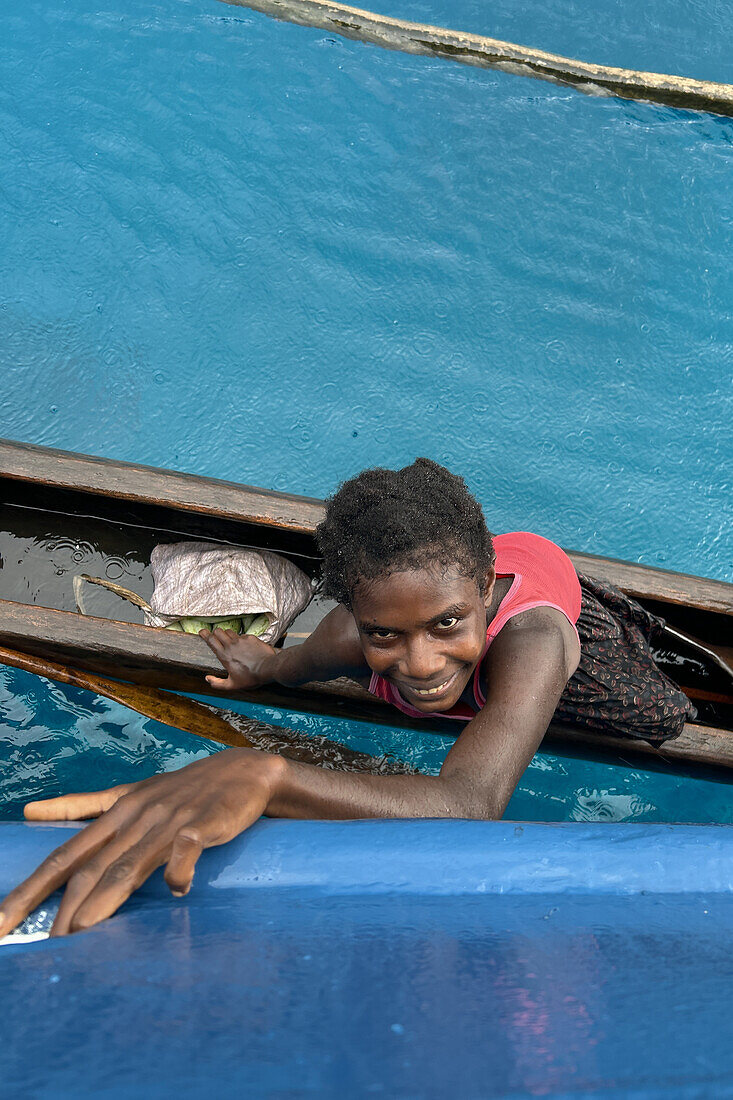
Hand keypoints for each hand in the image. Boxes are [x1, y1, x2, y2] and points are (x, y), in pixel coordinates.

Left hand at [0, 748, 284, 936]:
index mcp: (115, 813)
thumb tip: (30, 812)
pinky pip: (188, 846)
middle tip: (45, 947)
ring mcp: (169, 821)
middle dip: (64, 908)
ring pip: (131, 862)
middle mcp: (135, 818)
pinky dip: (180, 867)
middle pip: (91, 866)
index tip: (1, 923)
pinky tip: (177, 889)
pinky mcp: (204, 823)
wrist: (244, 771)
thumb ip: (82, 806)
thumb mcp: (129, 792)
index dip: (31, 889)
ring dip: (106, 897)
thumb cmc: (183, 789)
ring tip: (83, 930)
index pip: (64, 855)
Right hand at [201, 628, 277, 690]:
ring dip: (227, 635)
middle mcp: (231, 645)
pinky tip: (244, 646)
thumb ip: (218, 683)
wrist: (268, 668)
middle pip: (218, 631)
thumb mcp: (232, 685)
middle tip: (216, 637)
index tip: (202, 632)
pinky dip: (240, 638)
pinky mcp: (251, 638)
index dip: (204, 634)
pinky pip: (242, 635)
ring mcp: (241, 640)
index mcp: (224, 655)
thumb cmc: (251, 677)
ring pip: (229, 631)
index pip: (211, 640)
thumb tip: (207, 679)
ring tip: (229, 641)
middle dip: (215, 633)